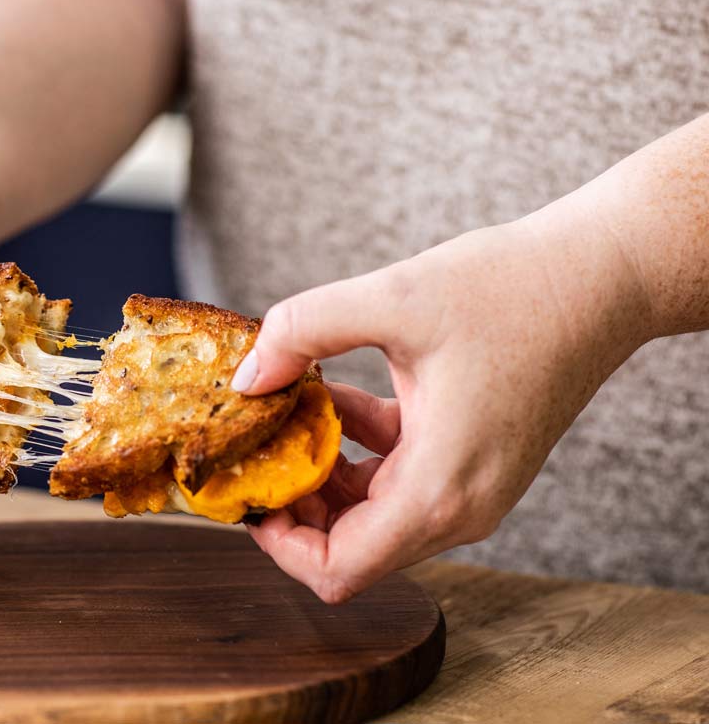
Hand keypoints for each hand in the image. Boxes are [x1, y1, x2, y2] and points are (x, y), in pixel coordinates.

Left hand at [234, 214, 648, 602]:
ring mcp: (471, 490)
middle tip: (255, 446)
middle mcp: (459, 508)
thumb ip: (304, 331)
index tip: (247, 490)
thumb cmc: (512, 287)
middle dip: (293, 503)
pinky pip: (398, 478)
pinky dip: (358, 449)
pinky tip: (336, 394)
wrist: (601, 276)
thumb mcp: (392, 297)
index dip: (279, 544)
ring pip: (371, 514)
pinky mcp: (474, 463)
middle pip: (349, 547)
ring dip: (322, 472)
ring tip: (290, 412)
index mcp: (439, 490)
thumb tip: (247, 377)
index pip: (339, 570)